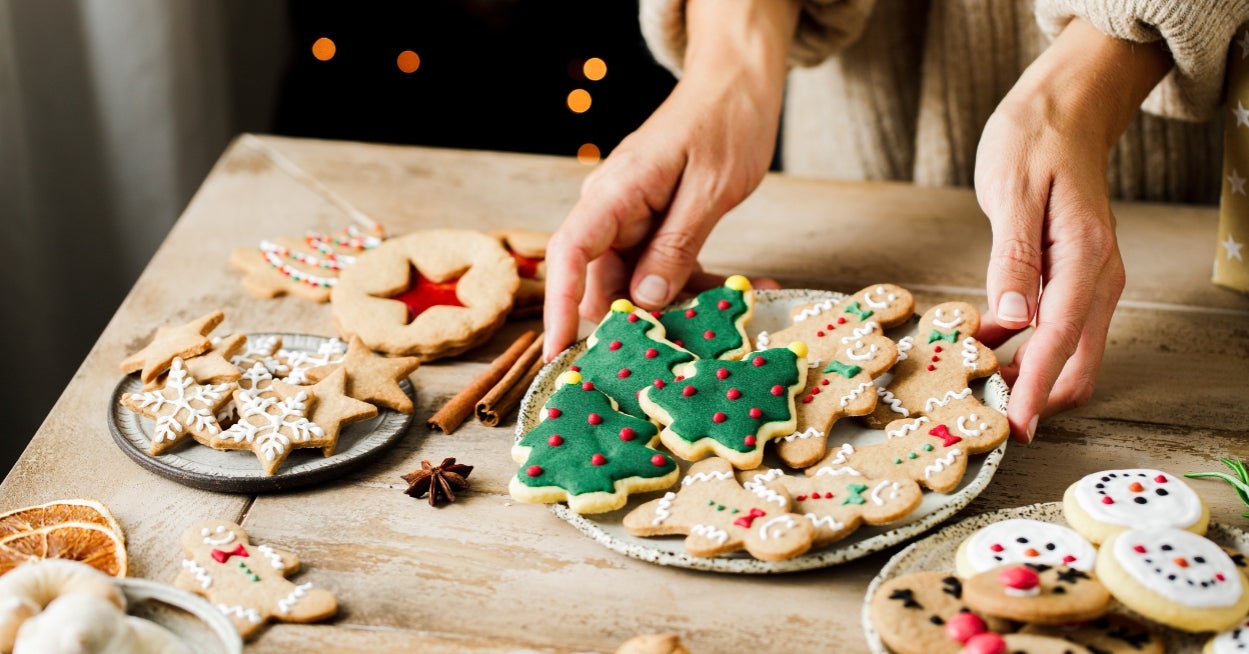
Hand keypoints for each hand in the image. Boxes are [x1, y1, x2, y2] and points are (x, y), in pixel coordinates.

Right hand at [542, 0, 799, 359]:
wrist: (739, 82)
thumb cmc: (726, 121)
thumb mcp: (710, 188)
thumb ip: (676, 244)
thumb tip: (645, 298)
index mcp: (616, 192)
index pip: (569, 253)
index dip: (559, 305)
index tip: (559, 351)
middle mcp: (615, 208)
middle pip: (605, 279)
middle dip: (637, 321)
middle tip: (680, 355)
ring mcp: (635, 218)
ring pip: (641, 281)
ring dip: (683, 305)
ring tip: (732, 318)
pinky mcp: (659, 225)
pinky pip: (668, 266)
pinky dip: (700, 283)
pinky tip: (744, 292)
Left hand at [974, 18, 1170, 442]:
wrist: (1064, 108)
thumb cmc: (1034, 141)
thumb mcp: (1013, 193)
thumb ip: (1013, 259)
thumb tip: (1014, 322)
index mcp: (1085, 258)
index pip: (1061, 341)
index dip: (1035, 390)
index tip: (1013, 429)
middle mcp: (1098, 277)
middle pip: (1077, 363)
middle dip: (1037, 398)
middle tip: (984, 418)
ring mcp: (1089, 280)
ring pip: (1069, 353)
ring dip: (1030, 378)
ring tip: (976, 390)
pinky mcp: (1072, 278)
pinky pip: (1056, 331)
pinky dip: (1027, 352)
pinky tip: (984, 351)